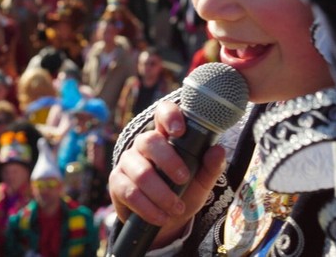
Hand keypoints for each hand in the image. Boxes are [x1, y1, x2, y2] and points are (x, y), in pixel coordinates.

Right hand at [108, 101, 225, 246]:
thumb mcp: (201, 182)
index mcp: (166, 137)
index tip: (180, 131)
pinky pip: (131, 193)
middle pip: (149, 141)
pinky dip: (149, 208)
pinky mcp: (117, 181)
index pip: (163, 113)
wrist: (165, 222)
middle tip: (184, 179)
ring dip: (162, 194)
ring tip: (177, 208)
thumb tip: (218, 150)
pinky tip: (161, 217)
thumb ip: (210, 167)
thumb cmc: (184, 193)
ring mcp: (128, 162)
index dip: (169, 116)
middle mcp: (143, 144)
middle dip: (169, 162)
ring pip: (141, 173)